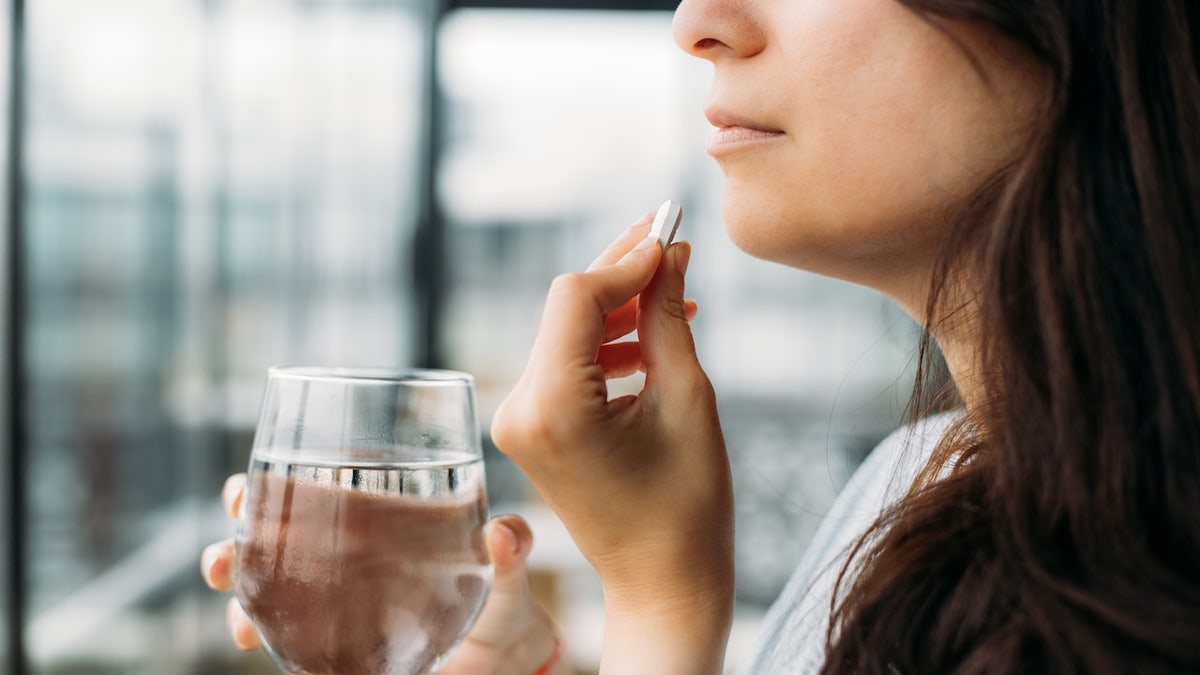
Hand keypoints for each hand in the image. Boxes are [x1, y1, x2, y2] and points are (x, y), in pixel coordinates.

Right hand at [201, 474, 566, 674]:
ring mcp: (333, 595)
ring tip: (237, 617)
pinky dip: (259, 631)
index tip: (240, 492)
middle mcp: (343, 549)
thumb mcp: (506, 570)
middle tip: (222, 556)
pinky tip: (252, 638)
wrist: (499, 656)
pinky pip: (284, 632)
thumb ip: (511, 550)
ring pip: (265, 582)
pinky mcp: (332, 637)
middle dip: (233, 537)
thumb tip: (504, 533)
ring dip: (236, 591)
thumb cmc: (499, 595)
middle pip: (272, 530)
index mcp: (377, 516)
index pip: (312, 485)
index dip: (269, 481)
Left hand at [489, 214, 734, 672]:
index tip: (672, 236)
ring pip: (566, 332)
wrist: (661, 582)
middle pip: (566, 310)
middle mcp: (520, 409)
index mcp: (554, 406)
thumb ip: (669, 317)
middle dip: (622, 275)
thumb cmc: (686, 505)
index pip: (576, 298)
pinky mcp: (529, 428)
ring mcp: (519, 421)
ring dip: (619, 309)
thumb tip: (669, 252)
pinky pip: (564, 364)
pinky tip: (650, 339)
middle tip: (672, 240)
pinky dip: (605, 344)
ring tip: (678, 296)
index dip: (625, 260)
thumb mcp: (687, 399)